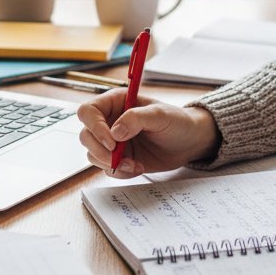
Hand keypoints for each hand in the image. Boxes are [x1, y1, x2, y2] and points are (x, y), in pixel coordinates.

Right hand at [77, 89, 220, 177]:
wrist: (189, 142)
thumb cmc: (177, 121)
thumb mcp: (160, 115)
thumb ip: (136, 118)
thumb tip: (115, 132)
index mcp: (116, 102)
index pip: (89, 111)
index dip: (95, 127)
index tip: (112, 141)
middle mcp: (110, 120)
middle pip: (86, 135)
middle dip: (100, 150)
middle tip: (118, 158)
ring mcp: (112, 140)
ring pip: (92, 154)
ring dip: (110, 163)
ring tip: (134, 165)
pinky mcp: (118, 157)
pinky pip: (106, 168)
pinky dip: (119, 172)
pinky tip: (137, 167)